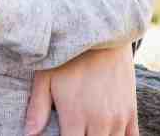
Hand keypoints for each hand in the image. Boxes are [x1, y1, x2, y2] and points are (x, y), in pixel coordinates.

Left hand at [23, 44, 137, 135]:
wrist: (104, 33)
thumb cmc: (69, 55)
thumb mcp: (46, 76)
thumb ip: (37, 107)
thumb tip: (28, 133)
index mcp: (75, 116)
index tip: (61, 133)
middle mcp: (99, 121)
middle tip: (75, 131)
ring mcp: (118, 117)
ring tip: (88, 131)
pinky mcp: (131, 110)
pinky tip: (109, 134)